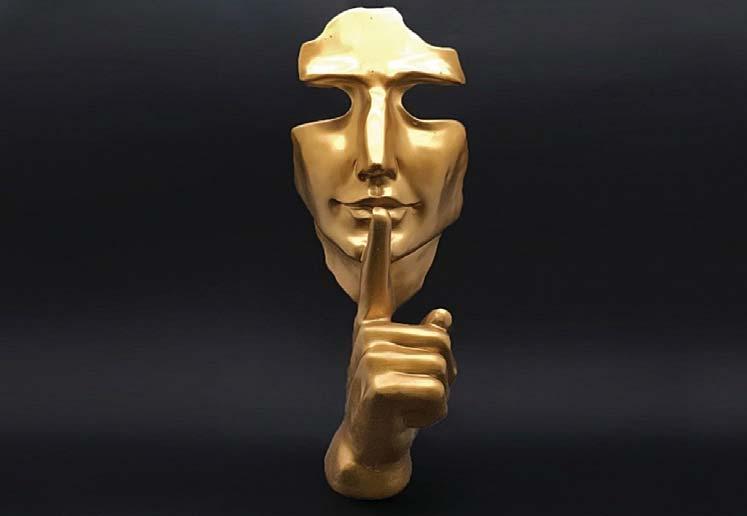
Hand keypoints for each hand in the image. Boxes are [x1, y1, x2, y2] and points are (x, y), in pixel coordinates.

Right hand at [325, 207, 456, 498]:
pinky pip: (435, 390)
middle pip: (440, 338)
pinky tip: (409, 419)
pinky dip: (434, 412)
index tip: (379, 213)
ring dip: (440, 394)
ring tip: (411, 405)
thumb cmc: (396, 402)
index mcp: (374, 326)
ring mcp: (368, 357)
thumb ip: (426, 339)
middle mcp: (368, 335)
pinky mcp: (376, 383)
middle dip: (445, 372)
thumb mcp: (414, 367)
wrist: (372, 443)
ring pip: (442, 365)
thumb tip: (444, 314)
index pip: (377, 282)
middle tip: (417, 393)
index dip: (379, 247)